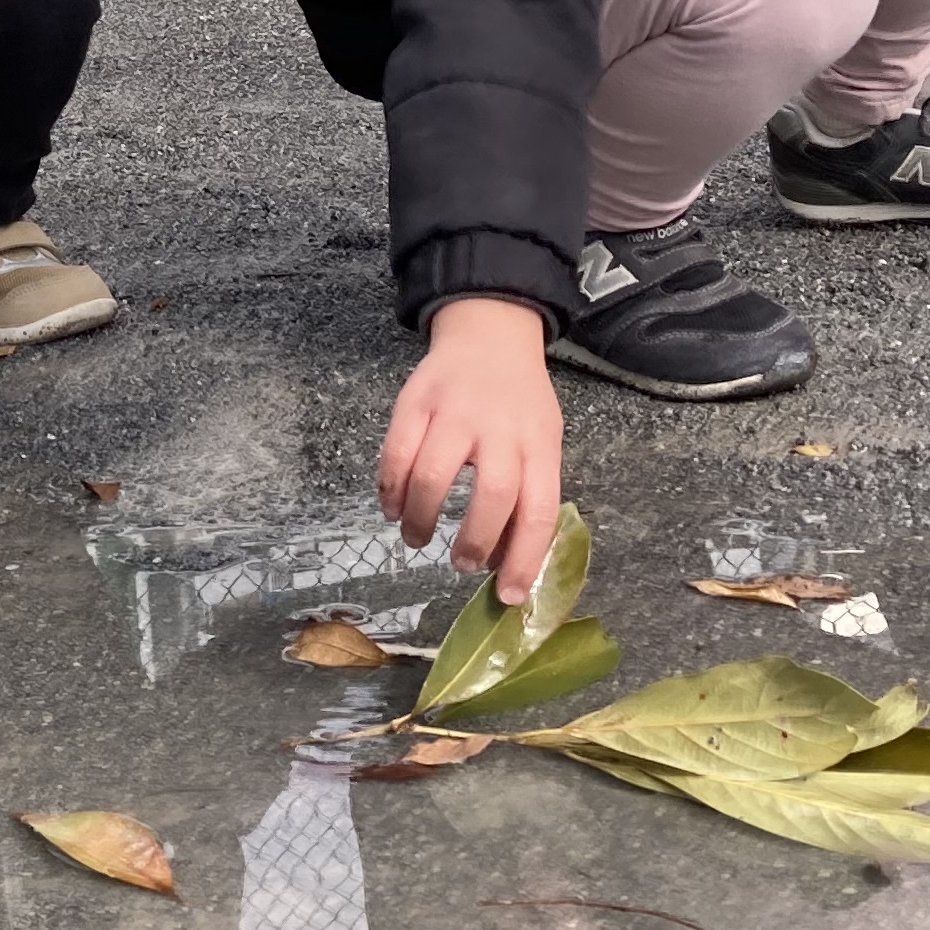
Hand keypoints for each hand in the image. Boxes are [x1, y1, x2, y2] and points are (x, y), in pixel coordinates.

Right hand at [377, 297, 563, 595]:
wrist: (490, 333)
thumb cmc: (519, 404)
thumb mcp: (540, 443)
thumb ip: (527, 497)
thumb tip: (506, 566)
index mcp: (539, 444)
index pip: (539, 510)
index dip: (524, 560)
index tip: (508, 597)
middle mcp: (500, 428)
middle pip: (492, 495)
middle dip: (474, 543)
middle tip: (460, 564)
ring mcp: (455, 411)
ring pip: (434, 475)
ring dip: (422, 518)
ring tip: (417, 538)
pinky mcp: (415, 400)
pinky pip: (396, 452)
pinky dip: (390, 488)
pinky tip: (392, 507)